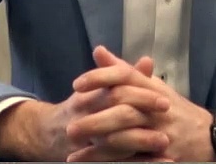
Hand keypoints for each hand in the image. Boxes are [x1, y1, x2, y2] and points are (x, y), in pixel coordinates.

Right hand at [0, 52, 170, 161]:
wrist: (48, 134)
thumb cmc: (82, 106)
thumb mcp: (97, 87)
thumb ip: (123, 75)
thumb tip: (147, 61)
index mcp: (89, 96)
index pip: (116, 91)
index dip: (141, 96)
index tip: (165, 101)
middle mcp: (85, 117)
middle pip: (115, 116)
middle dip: (143, 118)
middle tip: (167, 123)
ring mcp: (84, 140)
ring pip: (113, 143)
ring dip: (140, 143)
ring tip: (164, 143)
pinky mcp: (86, 157)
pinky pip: (111, 162)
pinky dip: (135, 162)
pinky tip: (155, 161)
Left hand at [66, 46, 215, 162]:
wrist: (210, 137)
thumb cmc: (175, 110)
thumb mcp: (152, 86)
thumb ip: (123, 70)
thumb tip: (99, 51)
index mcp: (151, 89)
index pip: (125, 77)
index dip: (100, 78)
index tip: (76, 85)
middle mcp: (156, 109)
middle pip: (123, 111)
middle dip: (95, 121)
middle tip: (70, 129)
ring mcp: (160, 134)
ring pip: (126, 141)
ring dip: (98, 151)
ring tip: (74, 155)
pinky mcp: (162, 157)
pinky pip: (135, 162)